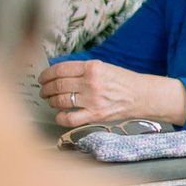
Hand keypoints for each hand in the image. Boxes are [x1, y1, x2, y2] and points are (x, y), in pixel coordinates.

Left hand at [38, 59, 185, 127]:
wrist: (142, 96)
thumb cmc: (123, 82)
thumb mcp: (103, 67)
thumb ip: (81, 69)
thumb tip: (56, 73)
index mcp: (92, 67)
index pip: (60, 69)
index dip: (46, 74)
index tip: (43, 78)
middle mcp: (91, 82)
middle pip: (57, 85)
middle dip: (46, 89)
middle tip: (44, 91)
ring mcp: (93, 100)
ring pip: (59, 100)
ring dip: (51, 101)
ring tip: (51, 101)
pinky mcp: (95, 115)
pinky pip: (69, 118)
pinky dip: (60, 117)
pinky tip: (60, 114)